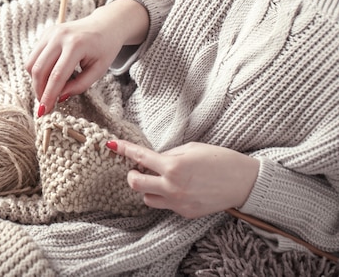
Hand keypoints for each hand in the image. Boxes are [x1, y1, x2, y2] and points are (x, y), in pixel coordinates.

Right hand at [25, 0, 147, 115]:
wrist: (105, 25)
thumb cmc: (104, 49)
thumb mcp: (98, 70)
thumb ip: (79, 85)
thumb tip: (59, 97)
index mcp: (76, 45)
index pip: (56, 76)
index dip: (49, 95)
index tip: (45, 111)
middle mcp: (59, 36)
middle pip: (39, 70)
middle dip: (39, 91)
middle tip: (44, 105)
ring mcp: (50, 33)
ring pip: (31, 63)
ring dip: (36, 82)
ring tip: (48, 90)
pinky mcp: (46, 34)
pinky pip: (33, 56)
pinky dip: (37, 71)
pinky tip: (49, 77)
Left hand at [108, 141, 259, 217]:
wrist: (245, 183)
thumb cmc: (221, 160)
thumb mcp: (192, 148)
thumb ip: (169, 155)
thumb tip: (154, 159)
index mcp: (173, 166)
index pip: (140, 157)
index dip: (124, 150)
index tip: (112, 145)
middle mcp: (172, 187)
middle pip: (135, 184)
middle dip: (132, 175)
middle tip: (139, 170)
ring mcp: (177, 202)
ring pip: (147, 199)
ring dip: (148, 189)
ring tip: (161, 180)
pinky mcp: (185, 213)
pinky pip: (166, 206)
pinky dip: (166, 197)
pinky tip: (180, 189)